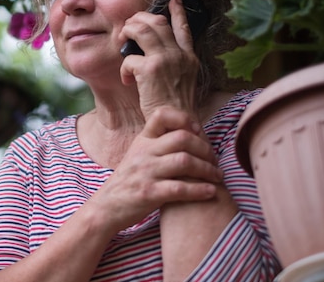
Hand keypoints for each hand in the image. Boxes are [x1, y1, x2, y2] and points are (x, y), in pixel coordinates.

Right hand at [91, 106, 221, 230]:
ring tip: (217, 176)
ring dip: (207, 169)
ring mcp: (145, 172)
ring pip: (184, 161)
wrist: (106, 207)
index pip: (161, 115)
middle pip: (182, 138)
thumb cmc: (128, 181)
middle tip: (214, 160)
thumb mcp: (137, 155)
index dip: (184, 119)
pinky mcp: (149, 193)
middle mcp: (143, 152)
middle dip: (205, 148)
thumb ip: (157, 144)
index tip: (197, 131)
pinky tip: (210, 192)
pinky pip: (180, 188)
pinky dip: (200, 190)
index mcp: (142, 140)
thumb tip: (189, 134)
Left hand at [119, 0, 199, 119]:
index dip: (178, 12)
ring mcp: (166, 60)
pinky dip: (124, 67)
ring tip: (122, 40)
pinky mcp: (151, 70)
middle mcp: (180, 55)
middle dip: (139, 19)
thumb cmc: (174, 108)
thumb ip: (172, 65)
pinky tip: (127, 80)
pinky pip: (129, 57)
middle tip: (129, 26)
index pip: (183, 28)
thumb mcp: (181, 82)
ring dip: (128, 31)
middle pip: (157, 22)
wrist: (176, 124)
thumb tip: (153, 53)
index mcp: (189, 58)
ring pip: (142, 30)